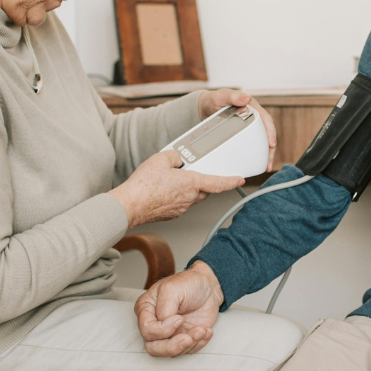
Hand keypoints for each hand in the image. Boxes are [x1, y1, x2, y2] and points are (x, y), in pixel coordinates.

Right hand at [110, 150, 242, 228]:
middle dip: (203, 182)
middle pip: (205, 190)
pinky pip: (180, 203)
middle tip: (193, 172)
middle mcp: (190, 198)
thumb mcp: (160, 159)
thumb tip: (177, 159)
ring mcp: (181, 208)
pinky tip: (164, 191)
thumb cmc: (144, 185)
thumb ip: (174, 156)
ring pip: (192, 197)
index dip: (231, 181)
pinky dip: (177, 197)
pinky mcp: (172, 214)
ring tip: (172, 180)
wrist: (130, 205)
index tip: (240, 180)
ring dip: (189, 189)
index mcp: (191, 183)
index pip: (218, 183)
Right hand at [134, 261, 223, 356]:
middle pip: (153, 348)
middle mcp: (154, 324)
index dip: (162, 330)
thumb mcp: (172, 289)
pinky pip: (187, 351)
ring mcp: (169, 333)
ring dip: (189, 344)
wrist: (208, 286)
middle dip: (172, 347)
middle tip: (188, 338)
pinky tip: (205, 331)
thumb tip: (166, 326)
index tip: (179, 318)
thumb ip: (164, 309)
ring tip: (201, 330)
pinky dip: (198, 344)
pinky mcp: (183, 338)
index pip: (147, 330)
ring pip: (170, 353)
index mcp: (146, 309)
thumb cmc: (188, 283)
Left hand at [198, 88, 277, 170]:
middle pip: (266, 134)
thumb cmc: (214, 100)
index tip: (271, 144)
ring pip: (261, 142)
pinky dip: (255, 155)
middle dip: (270, 149)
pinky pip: (252, 145)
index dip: (270, 132)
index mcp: (252, 108)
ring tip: (266, 167)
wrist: (205, 107)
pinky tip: (255, 164)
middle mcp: (254, 117)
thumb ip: (233, 96)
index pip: (265, 120)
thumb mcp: (222, 96)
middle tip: (269, 162)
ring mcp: (249, 127)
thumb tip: (246, 98)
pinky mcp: (244, 134)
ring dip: (265, 155)